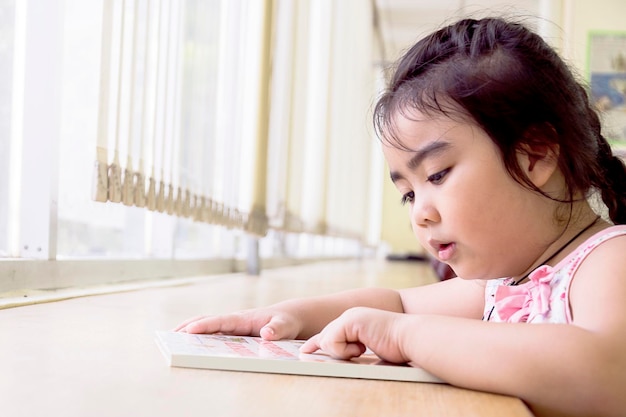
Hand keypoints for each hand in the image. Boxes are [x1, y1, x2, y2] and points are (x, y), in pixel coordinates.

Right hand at [173, 307, 301, 340]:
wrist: (287, 318)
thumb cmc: (285, 322)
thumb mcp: (285, 326)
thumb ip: (277, 329)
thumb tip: (266, 334)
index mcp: (244, 318)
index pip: (221, 321)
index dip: (205, 325)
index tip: (189, 330)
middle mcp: (234, 320)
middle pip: (208, 320)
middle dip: (189, 326)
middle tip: (170, 335)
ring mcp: (232, 325)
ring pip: (207, 325)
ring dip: (189, 330)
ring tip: (171, 338)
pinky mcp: (232, 331)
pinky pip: (212, 332)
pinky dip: (199, 335)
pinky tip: (188, 343)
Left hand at [300, 307, 409, 362]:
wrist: (410, 337)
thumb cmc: (397, 345)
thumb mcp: (371, 345)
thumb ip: (355, 346)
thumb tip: (340, 356)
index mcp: (354, 320)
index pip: (330, 333)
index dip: (317, 343)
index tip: (305, 351)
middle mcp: (349, 316)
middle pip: (324, 337)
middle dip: (323, 349)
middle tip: (326, 352)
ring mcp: (348, 317)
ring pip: (326, 341)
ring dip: (343, 352)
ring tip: (362, 349)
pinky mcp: (349, 321)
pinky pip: (332, 342)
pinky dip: (345, 350)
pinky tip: (362, 347)